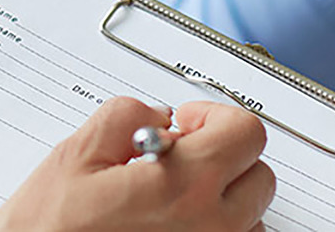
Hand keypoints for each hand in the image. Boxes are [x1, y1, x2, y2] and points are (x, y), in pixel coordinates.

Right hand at [0, 97, 275, 230]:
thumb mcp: (74, 157)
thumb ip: (125, 118)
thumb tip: (154, 114)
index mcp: (182, 187)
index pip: (246, 132)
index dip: (215, 118)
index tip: (186, 125)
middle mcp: (209, 228)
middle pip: (259, 174)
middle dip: (223, 155)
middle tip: (179, 157)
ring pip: (250, 216)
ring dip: (222, 197)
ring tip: (172, 197)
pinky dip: (213, 230)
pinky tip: (171, 226)